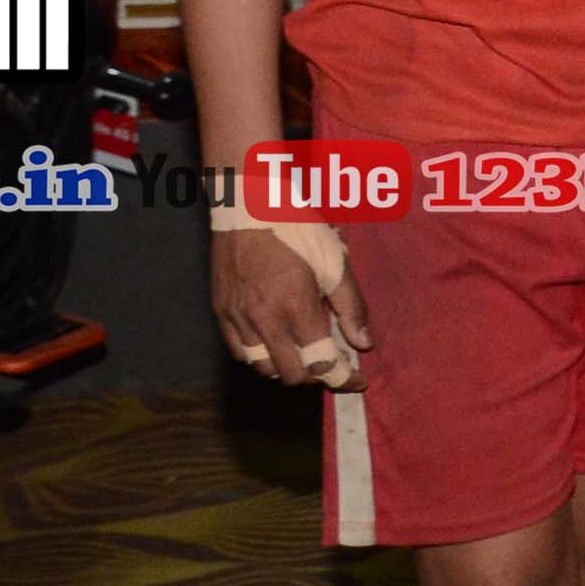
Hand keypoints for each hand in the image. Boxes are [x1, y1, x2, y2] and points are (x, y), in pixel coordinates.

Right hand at [210, 214, 370, 385]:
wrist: (246, 204)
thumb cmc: (295, 227)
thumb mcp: (334, 262)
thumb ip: (350, 306)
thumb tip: (363, 343)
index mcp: (296, 308)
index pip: (322, 364)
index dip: (344, 379)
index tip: (358, 381)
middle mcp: (263, 321)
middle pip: (293, 375)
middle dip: (318, 375)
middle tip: (332, 360)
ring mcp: (237, 319)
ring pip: (263, 368)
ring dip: (287, 367)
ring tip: (304, 350)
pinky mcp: (220, 312)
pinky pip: (240, 352)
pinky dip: (260, 356)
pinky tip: (276, 340)